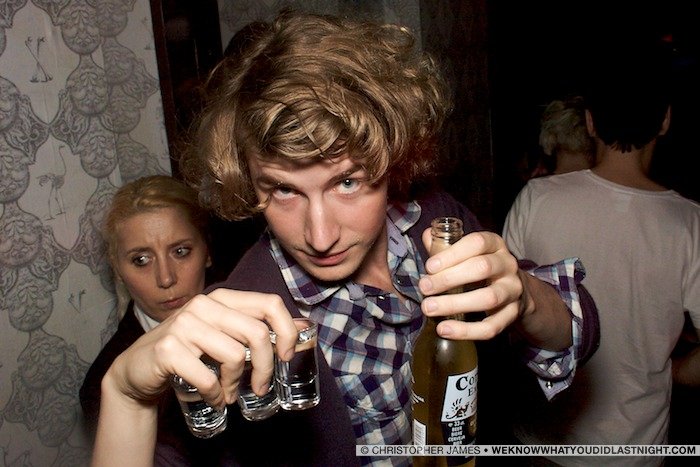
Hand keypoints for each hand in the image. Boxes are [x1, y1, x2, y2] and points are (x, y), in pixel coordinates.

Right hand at [105, 289, 297, 409]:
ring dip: (236, 383)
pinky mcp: (168, 349)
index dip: (287, 330)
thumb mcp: (224, 334)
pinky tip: (214, 398)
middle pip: (257, 333)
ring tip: (230, 393)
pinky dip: (216, 394)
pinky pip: (208, 377)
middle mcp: (204, 305)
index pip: (270, 303)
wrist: (138, 369)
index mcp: (222, 298)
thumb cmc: (188, 351)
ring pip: (234, 356)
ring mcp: (184, 324)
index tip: (287, 356)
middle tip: (261, 386)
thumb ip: (257, 328)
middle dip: (266, 367)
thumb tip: (303, 326)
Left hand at [418, 229, 522, 340]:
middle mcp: (508, 265)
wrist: (515, 290)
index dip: (452, 254)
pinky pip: (492, 326)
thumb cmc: (480, 268)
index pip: (477, 243)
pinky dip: (467, 330)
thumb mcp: (466, 253)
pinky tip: (445, 329)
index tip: (429, 267)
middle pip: (482, 268)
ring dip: (455, 304)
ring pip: (488, 298)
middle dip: (449, 279)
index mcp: (495, 245)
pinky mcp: (513, 315)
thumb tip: (426, 235)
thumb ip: (445, 246)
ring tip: (429, 308)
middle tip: (424, 288)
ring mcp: (513, 290)